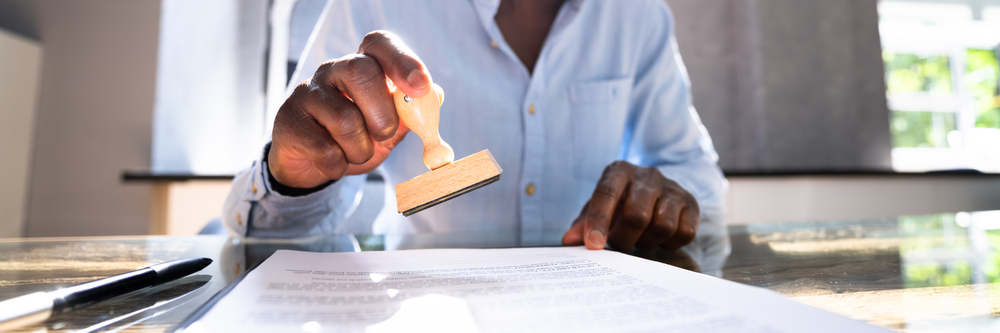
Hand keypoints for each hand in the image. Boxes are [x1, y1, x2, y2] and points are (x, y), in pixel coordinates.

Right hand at [269, 31, 430, 188]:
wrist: (311, 164)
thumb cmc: (355, 138)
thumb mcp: (387, 127)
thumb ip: (410, 114)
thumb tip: (435, 97)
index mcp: (362, 65)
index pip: (379, 44)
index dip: (402, 60)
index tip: (421, 86)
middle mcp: (333, 71)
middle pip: (362, 73)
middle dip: (382, 114)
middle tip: (384, 134)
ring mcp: (307, 93)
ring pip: (346, 120)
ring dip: (361, 149)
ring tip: (355, 152)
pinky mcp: (289, 121)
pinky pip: (325, 149)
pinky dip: (339, 165)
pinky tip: (333, 161)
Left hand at [562, 161, 700, 250]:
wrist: (656, 192)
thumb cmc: (620, 203)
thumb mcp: (599, 208)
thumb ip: (583, 224)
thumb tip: (569, 241)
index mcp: (619, 171)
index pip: (606, 194)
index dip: (599, 221)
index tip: (594, 245)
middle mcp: (647, 175)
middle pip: (637, 215)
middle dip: (625, 239)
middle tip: (619, 246)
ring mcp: (672, 188)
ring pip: (663, 226)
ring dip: (648, 243)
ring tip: (640, 240)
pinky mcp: (691, 204)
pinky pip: (685, 233)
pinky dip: (670, 244)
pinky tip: (660, 239)